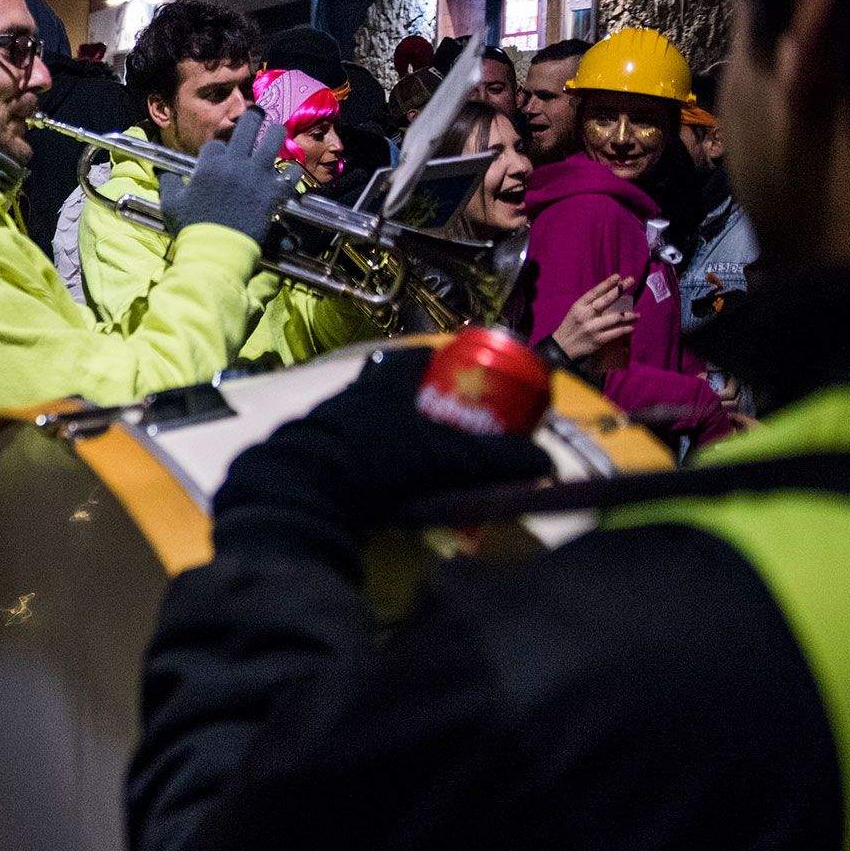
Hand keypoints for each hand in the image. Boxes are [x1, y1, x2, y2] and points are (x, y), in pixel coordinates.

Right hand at [159, 110, 296, 243]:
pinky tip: (291, 169)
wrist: (217, 251)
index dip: (215, 149)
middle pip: (247, 127)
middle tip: (257, 112)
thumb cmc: (191, 227)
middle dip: (252, 116)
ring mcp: (258, 175)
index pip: (215, 144)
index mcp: (210, 164)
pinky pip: (290, 174)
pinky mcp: (274, 191)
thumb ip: (167, 183)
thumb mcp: (170, 204)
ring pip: (273, 140)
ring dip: (276, 133)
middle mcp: (236, 163)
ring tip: (277, 130)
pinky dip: (291, 171)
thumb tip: (162, 172)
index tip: (217, 157)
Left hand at [212, 348, 549, 566]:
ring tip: (414, 461)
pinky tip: (375, 485)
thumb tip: (546, 463)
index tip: (462, 377)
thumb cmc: (380, 461)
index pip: (414, 358)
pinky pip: (341, 452)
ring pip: (362, 421)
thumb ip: (497, 460)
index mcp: (384, 382)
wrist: (304, 493)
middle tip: (446, 427)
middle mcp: (350, 394)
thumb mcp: (447, 459)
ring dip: (387, 436)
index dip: (440, 363)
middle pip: (389, 389)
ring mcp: (323, 425)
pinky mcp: (304, 457)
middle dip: (417, 406)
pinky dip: (362, 463)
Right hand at [552, 274, 635, 362]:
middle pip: (606, 301)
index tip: (618, 276)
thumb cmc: (572, 326)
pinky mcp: (598, 340)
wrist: (563, 347)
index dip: (606, 284)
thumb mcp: (576, 312)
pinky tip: (632, 327)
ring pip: (615, 317)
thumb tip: (611, 293)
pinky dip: (626, 329)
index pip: (594, 292)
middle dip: (619, 290)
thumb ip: (590, 304)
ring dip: (629, 314)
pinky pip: (616, 332)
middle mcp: (585, 315)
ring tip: (637, 314)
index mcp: (578, 307)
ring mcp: (592, 328)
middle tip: (631, 281)